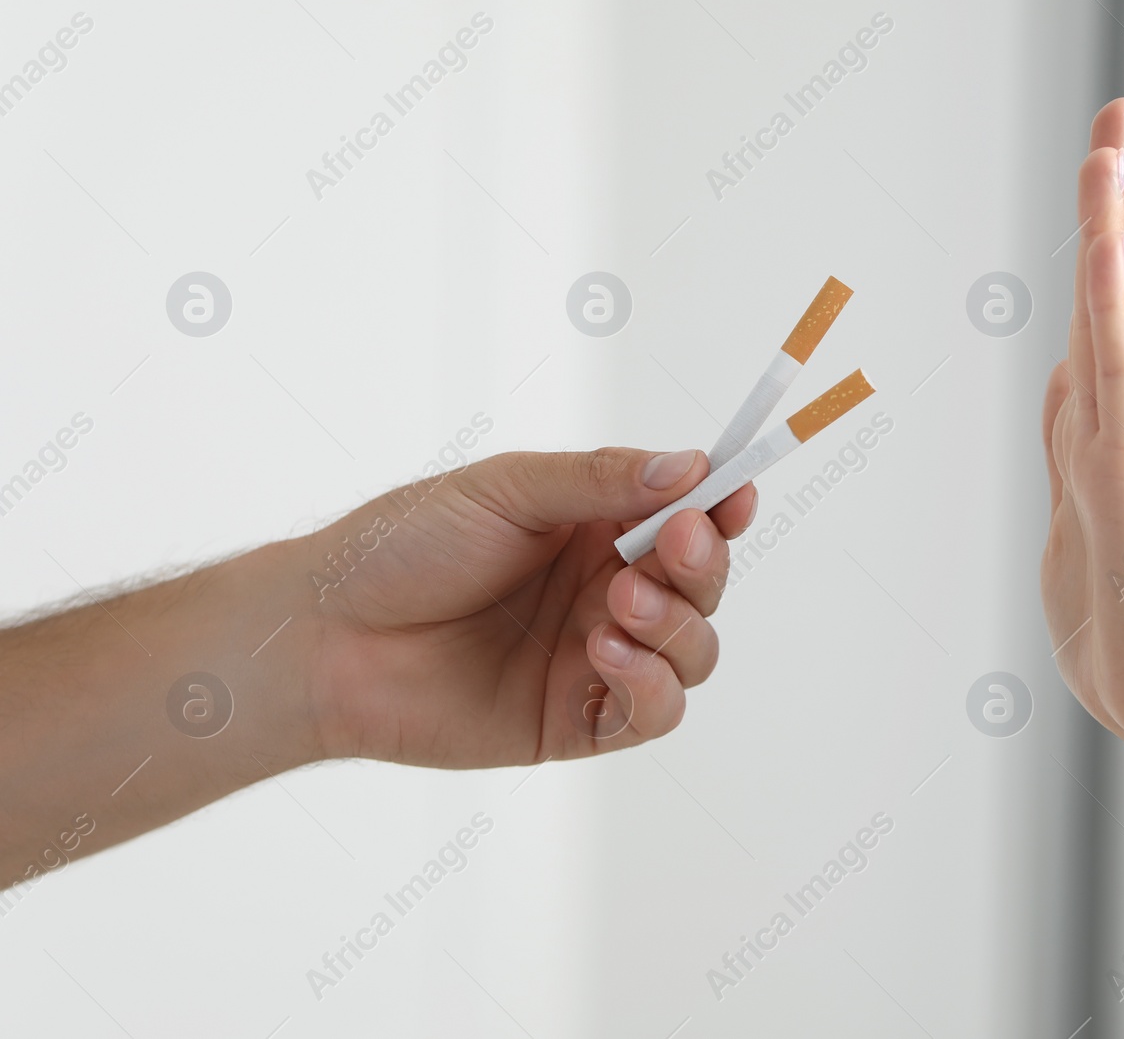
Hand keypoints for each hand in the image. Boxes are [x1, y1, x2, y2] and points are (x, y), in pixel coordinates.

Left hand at [301, 447, 755, 766]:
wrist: (325, 639)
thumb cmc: (401, 547)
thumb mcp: (506, 490)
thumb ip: (601, 482)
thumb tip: (692, 465)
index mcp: (595, 527)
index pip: (686, 514)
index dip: (721, 505)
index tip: (734, 492)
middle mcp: (607, 590)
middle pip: (703, 584)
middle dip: (701, 564)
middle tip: (671, 543)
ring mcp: (597, 658)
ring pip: (694, 651)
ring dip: (677, 626)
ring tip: (617, 608)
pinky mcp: (578, 722)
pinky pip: (654, 713)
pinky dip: (651, 684)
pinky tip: (604, 655)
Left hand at [1040, 96, 1123, 766]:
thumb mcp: (1075, 517)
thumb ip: (1072, 444)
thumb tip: (1068, 381)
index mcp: (1093, 425)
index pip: (1087, 308)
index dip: (1095, 231)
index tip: (1105, 158)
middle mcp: (1110, 418)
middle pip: (1103, 288)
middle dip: (1109, 197)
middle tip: (1120, 109)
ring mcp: (1121, 441)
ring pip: (1107, 314)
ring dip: (1106, 225)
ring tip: (1111, 143)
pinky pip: (1116, 374)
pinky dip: (1112, 306)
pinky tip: (1111, 244)